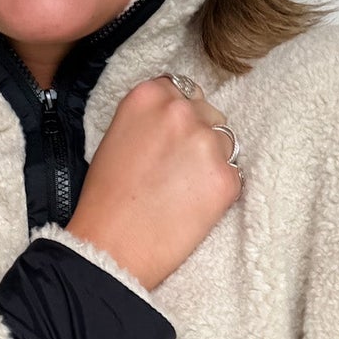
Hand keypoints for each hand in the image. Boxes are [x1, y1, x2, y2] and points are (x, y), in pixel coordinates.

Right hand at [66, 75, 240, 290]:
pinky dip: (218, 191)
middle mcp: (181, 112)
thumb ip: (148, 119)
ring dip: (211, 162)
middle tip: (175, 170)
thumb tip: (174, 118)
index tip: (171, 137)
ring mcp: (207, 144)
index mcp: (149, 96)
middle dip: (197, 137)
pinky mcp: (227, 178)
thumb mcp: (116, 137)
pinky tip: (192, 208)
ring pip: (225, 143)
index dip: (178, 115)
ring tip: (182, 192)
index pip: (180, 89)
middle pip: (208, 113)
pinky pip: (233, 176)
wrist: (111, 249)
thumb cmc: (105, 200)